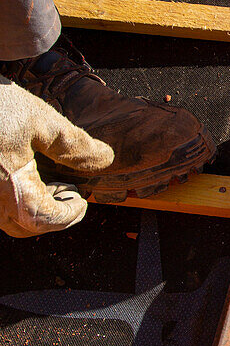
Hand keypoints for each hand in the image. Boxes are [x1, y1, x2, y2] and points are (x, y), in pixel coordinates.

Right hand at [0, 77, 113, 237]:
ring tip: (47, 178)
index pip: (45, 220)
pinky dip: (13, 196)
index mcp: (11, 189)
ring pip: (5, 216)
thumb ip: (74, 145)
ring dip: (31, 204)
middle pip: (23, 225)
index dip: (69, 214)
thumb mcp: (40, 120)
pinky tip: (22, 171)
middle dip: (51, 213)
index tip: (82, 201)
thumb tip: (104, 158)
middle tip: (68, 190)